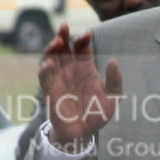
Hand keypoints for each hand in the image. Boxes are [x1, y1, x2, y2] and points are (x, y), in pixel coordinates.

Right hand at [38, 25, 120, 146]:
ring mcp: (59, 78)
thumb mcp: (113, 98)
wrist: (84, 132)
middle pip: (64, 48)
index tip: (88, 34)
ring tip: (57, 41)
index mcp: (86, 68)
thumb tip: (113, 62)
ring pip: (51, 58)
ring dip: (52, 49)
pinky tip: (49, 63)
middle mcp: (71, 70)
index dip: (84, 40)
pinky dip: (45, 70)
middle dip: (63, 36)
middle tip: (64, 27)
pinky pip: (45, 77)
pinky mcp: (50, 90)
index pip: (83, 49)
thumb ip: (115, 81)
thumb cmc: (98, 113)